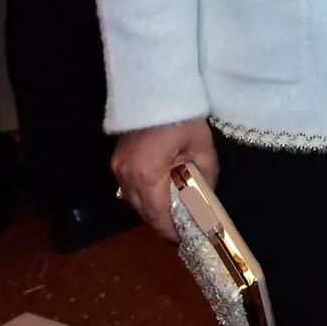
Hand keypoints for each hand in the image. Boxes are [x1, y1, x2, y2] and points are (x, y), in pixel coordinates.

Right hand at [112, 118, 217, 238]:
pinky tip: (163, 191)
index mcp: (146, 175)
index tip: (185, 239)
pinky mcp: (118, 159)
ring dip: (153, 208)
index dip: (171, 231)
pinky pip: (131, 186)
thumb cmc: (183, 115)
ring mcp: (118, 167)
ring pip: (134, 200)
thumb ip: (207, 175)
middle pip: (143, 211)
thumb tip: (208, 197)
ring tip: (176, 210)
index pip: (157, 215)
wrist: (156, 86)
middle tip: (184, 226)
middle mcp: (126, 176)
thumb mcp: (203, 146)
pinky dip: (146, 193)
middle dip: (163, 222)